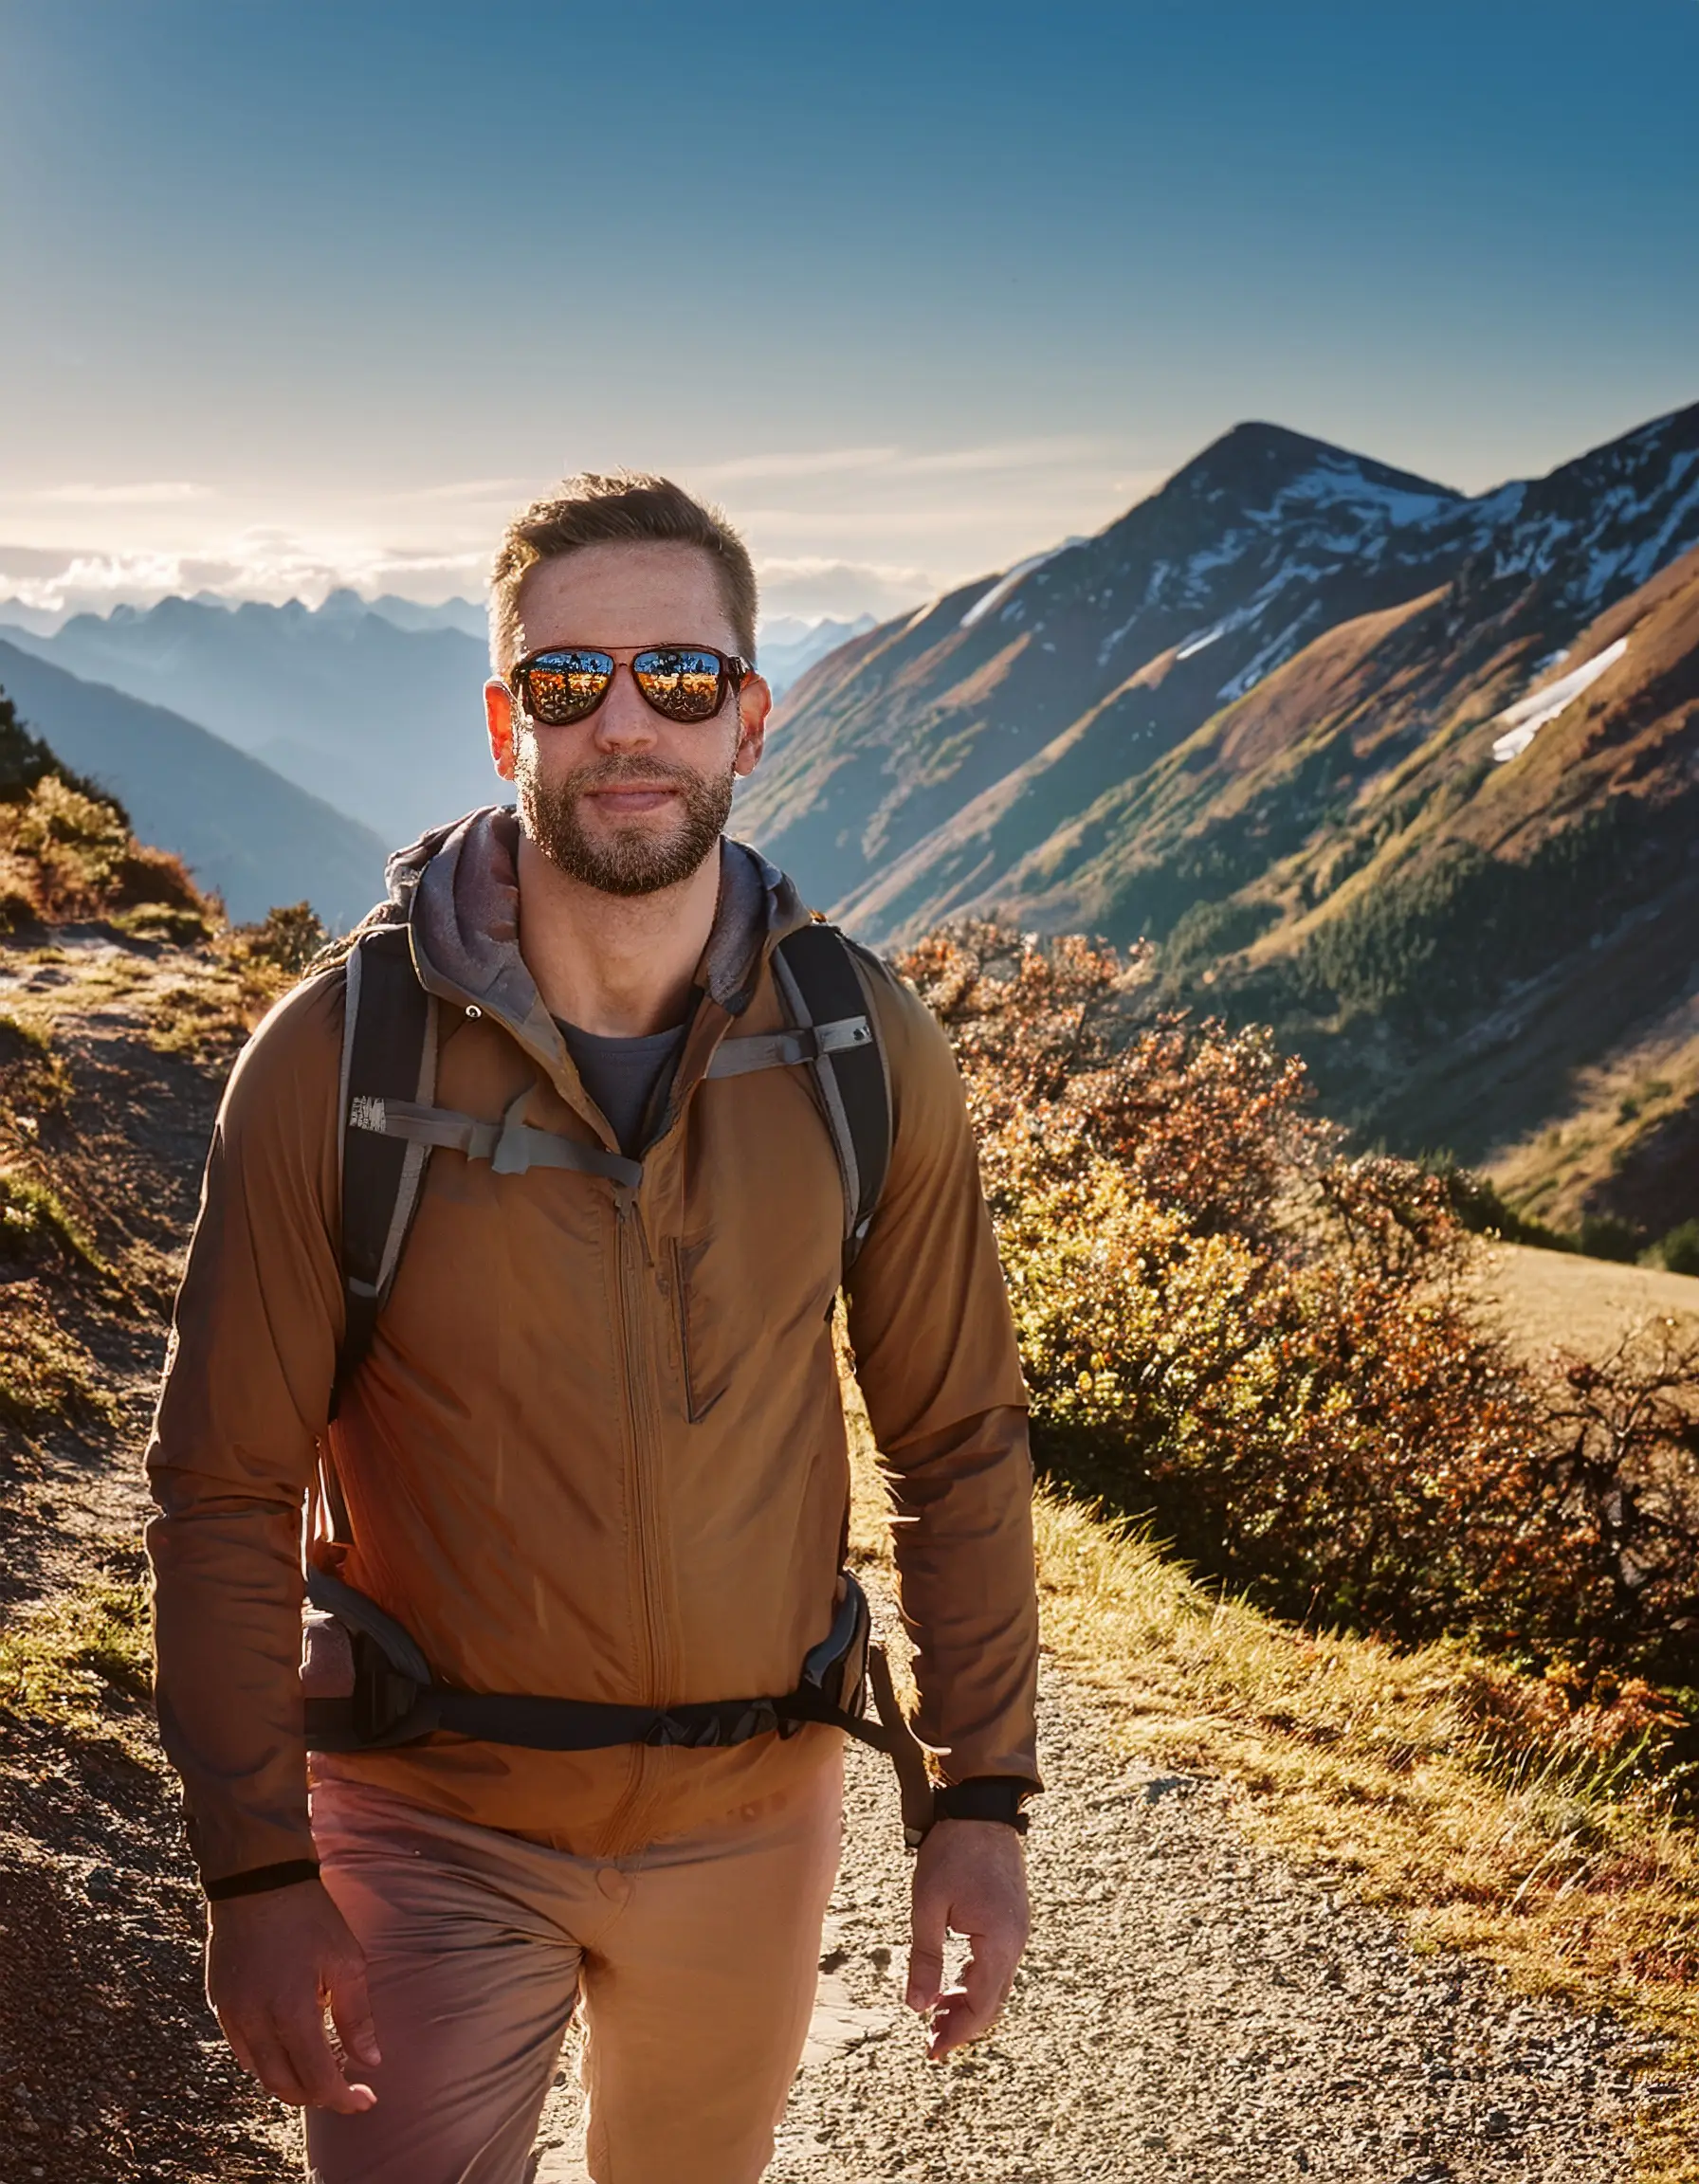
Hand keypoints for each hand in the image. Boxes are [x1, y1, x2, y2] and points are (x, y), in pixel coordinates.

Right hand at [206, 1878, 379, 2111]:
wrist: (259, 1880)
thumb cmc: (309, 1917)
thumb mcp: (346, 1961)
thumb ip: (356, 2017)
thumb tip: (370, 2062)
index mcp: (291, 2013)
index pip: (317, 2078)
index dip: (343, 2097)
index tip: (366, 2100)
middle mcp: (255, 2022)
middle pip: (285, 2086)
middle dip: (318, 2096)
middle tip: (345, 2089)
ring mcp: (231, 2015)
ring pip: (260, 2073)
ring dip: (290, 2081)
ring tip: (319, 2072)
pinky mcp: (219, 2003)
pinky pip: (242, 2050)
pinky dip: (267, 2060)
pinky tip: (288, 2048)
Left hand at [905, 1818, 1028, 2059]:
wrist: (982, 1806)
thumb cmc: (952, 1851)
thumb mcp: (928, 1904)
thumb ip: (925, 1958)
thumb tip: (917, 2008)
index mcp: (999, 1943)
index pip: (981, 2006)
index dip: (956, 2033)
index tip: (931, 2051)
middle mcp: (1016, 1942)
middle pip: (993, 2002)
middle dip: (963, 2025)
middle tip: (930, 2040)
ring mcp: (1017, 1930)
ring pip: (996, 1984)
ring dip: (968, 2003)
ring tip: (935, 2013)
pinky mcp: (1011, 1919)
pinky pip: (997, 1964)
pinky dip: (975, 1980)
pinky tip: (951, 1982)